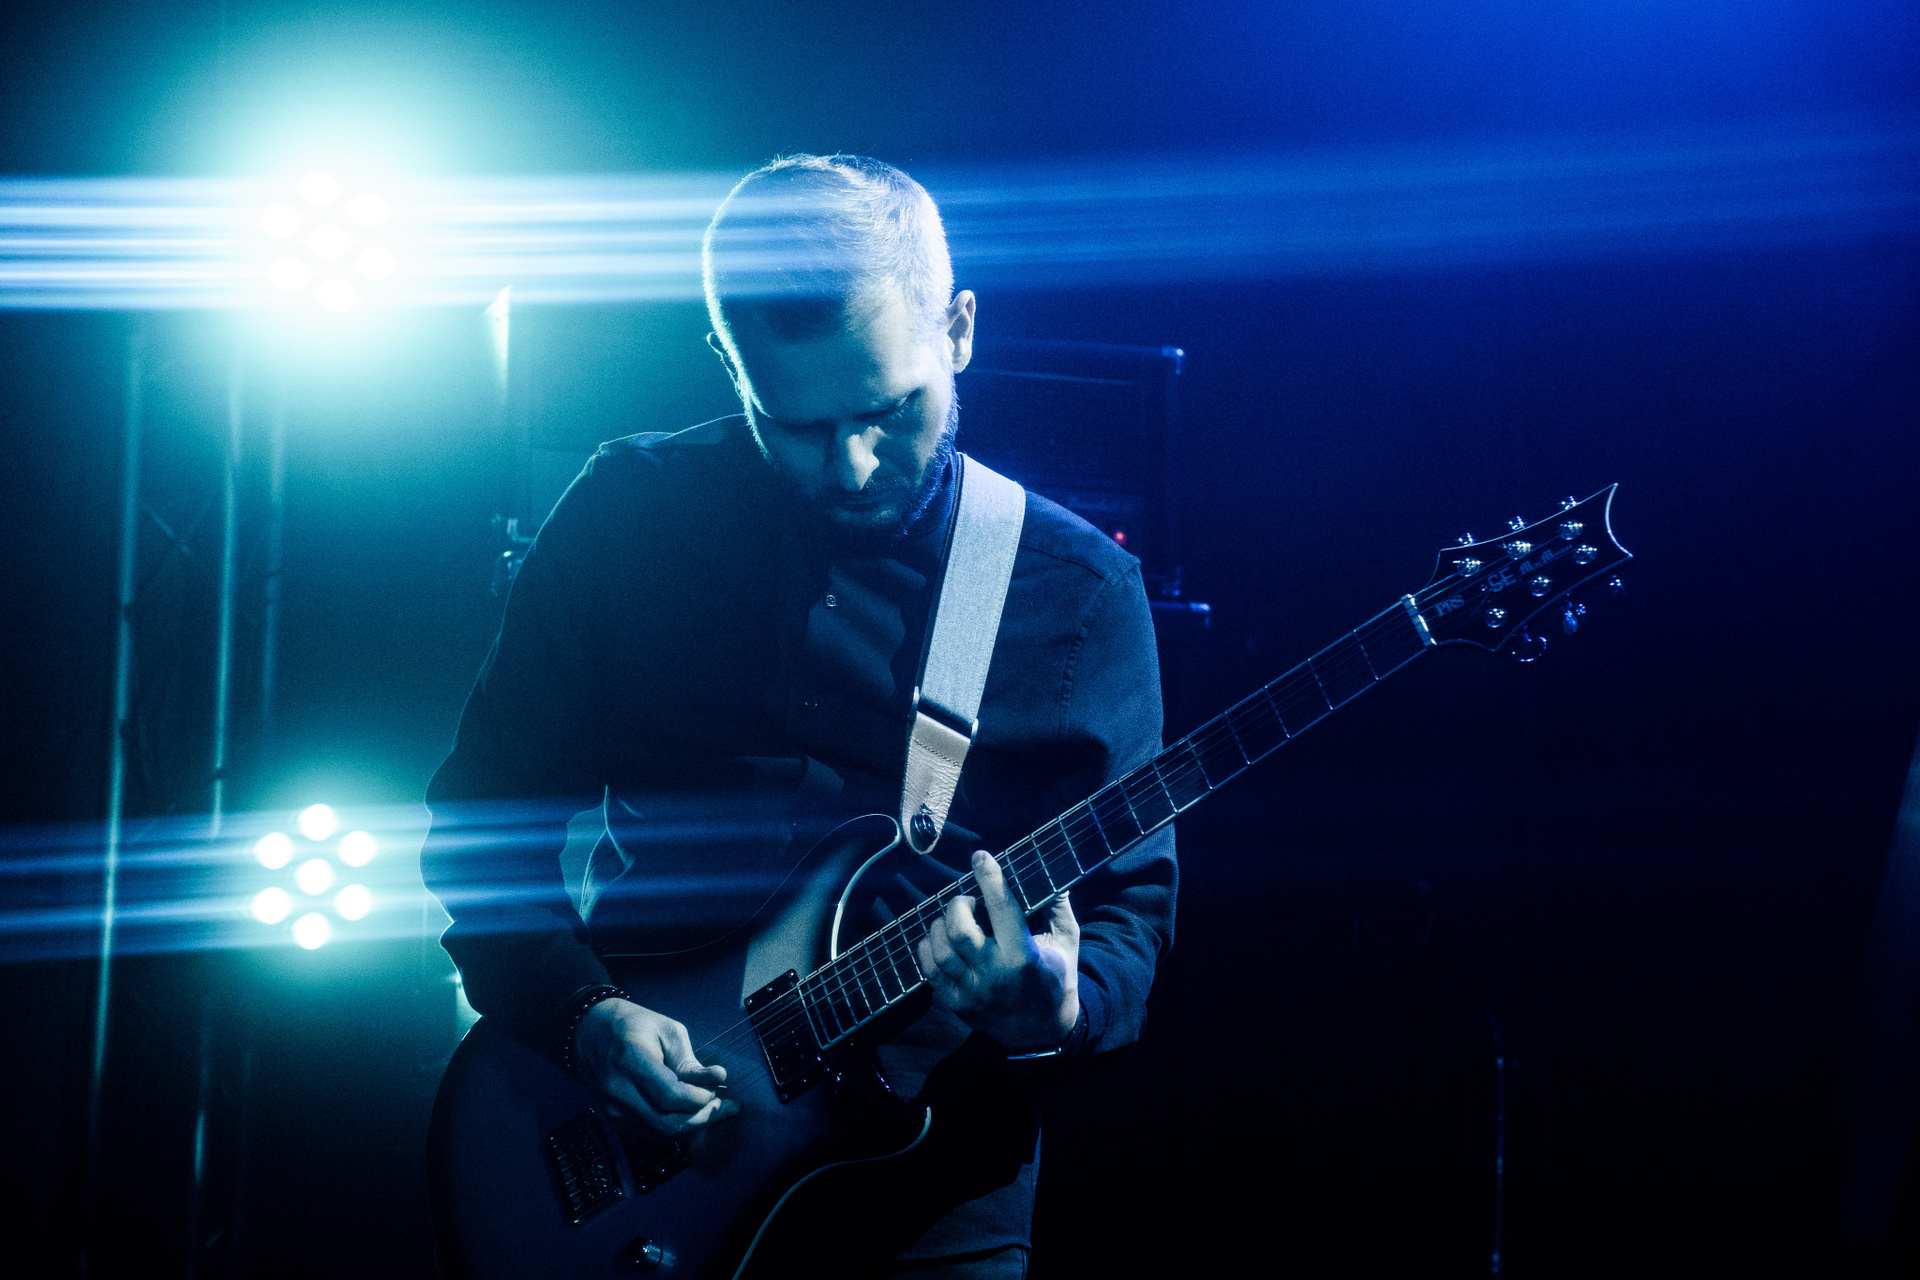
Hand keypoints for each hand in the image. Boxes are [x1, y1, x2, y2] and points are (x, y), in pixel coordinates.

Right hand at [574, 998, 738, 1137]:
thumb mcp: (667, 1029)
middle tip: (724, 1107)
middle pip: (667, 1121)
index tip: (719, 1090)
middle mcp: (617, 1089)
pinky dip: (676, 1128)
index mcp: (630, 1059)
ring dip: (693, 1126)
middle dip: (702, 1118)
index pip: (670, 1095)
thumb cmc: (633, 1026)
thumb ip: (689, 1060)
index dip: (700, 1099)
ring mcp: (612, 1108)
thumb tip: (717, 1080)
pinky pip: (651, 1133)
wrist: (589, 1034)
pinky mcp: (613, 1120)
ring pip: (661, 1133)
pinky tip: (692, 1115)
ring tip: (714, 1111)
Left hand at [917, 850, 1079, 1052]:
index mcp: (1023, 956)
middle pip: (959, 929)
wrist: (1041, 1034)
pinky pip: (928, 969)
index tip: (981, 857)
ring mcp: (970, 991)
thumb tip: (1052, 874)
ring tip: (955, 920)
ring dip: (940, 925)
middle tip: (968, 901)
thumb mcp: (1066, 944)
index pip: (1002, 908)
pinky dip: (929, 947)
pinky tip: (943, 941)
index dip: (989, 877)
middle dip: (958, 904)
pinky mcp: (954, 1003)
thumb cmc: (1055, 980)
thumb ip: (1059, 908)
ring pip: (939, 948)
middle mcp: (993, 974)